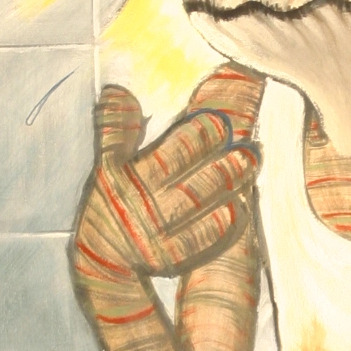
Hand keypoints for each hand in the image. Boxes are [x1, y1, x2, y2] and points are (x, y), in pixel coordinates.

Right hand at [82, 84, 259, 277]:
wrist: (102, 260)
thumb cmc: (109, 204)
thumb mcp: (105, 166)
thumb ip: (115, 130)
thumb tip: (118, 90)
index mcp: (133, 178)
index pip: (176, 148)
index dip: (203, 132)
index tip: (220, 122)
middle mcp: (150, 206)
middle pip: (200, 179)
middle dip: (228, 161)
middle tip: (248, 147)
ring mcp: (164, 234)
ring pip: (208, 206)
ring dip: (233, 185)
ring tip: (249, 165)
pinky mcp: (175, 258)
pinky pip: (210, 236)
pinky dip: (229, 218)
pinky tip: (240, 203)